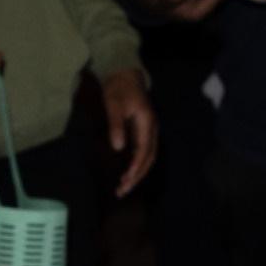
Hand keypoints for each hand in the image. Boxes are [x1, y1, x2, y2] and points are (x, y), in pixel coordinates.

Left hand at [101, 66, 157, 196]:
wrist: (124, 74)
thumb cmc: (118, 88)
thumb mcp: (114, 105)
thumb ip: (116, 125)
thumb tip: (118, 148)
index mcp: (147, 124)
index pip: (144, 152)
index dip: (135, 168)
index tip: (124, 181)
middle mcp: (152, 130)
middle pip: (149, 159)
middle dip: (137, 177)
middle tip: (122, 191)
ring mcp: (149, 131)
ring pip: (147, 158)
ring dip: (137, 173)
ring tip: (124, 187)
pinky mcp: (143, 131)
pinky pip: (143, 153)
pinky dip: (136, 165)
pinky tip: (126, 173)